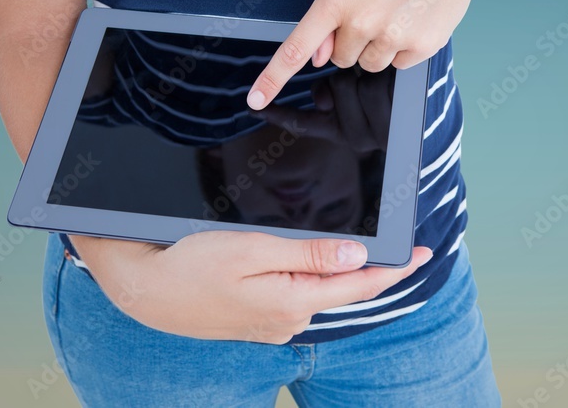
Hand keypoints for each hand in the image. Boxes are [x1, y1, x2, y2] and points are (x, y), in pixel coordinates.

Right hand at [70, 232, 431, 343]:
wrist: (144, 290)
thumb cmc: (192, 264)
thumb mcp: (254, 250)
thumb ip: (310, 255)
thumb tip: (359, 257)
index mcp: (292, 303)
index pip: (359, 285)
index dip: (395, 268)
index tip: (423, 252)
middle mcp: (289, 321)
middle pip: (344, 289)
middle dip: (371, 267)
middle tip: (399, 242)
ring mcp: (274, 325)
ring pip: (320, 291)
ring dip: (339, 272)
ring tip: (357, 247)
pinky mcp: (260, 321)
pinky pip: (299, 297)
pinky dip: (313, 279)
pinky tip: (310, 263)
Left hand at [246, 0, 486, 109]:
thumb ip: (330, 17)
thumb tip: (319, 58)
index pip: (297, 46)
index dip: (273, 77)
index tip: (254, 100)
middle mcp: (362, 20)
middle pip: (341, 60)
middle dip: (352, 42)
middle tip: (374, 10)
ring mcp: (393, 35)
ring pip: (370, 65)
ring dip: (378, 47)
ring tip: (396, 13)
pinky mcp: (422, 46)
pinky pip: (399, 65)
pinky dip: (404, 49)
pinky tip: (414, 20)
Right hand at [253, 66, 393, 153]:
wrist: (427, 111)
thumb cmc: (389, 94)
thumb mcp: (357, 92)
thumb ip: (330, 89)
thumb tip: (318, 93)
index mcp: (340, 131)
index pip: (303, 122)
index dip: (278, 113)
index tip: (255, 106)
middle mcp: (355, 139)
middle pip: (334, 85)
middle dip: (350, 71)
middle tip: (368, 76)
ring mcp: (375, 134)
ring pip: (356, 83)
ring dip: (370, 70)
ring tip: (386, 80)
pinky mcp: (394, 123)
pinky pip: (376, 86)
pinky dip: (384, 74)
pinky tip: (395, 82)